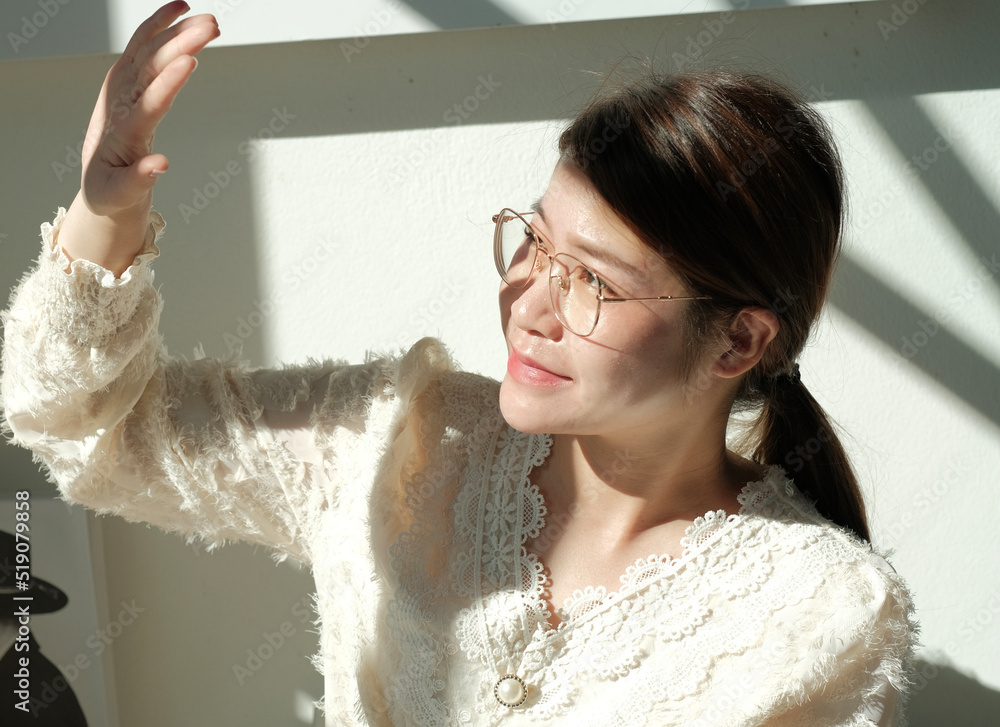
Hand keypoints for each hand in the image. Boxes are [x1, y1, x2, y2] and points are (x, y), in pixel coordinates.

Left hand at [80, 1, 219, 217]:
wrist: (99, 180)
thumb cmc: (111, 190)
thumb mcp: (120, 195)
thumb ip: (138, 180)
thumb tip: (162, 164)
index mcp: (120, 134)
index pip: (146, 104)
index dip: (167, 83)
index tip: (190, 62)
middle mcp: (119, 104)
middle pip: (150, 68)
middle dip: (180, 44)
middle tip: (211, 27)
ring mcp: (121, 88)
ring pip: (149, 53)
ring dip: (178, 32)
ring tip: (211, 21)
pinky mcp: (127, 81)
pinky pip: (143, 47)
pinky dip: (160, 26)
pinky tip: (181, 9)